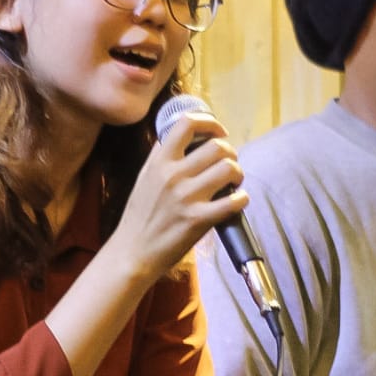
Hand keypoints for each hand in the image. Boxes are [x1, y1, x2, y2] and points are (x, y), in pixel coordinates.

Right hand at [110, 111, 248, 283]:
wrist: (133, 252)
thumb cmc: (140, 216)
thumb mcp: (145, 177)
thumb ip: (161, 155)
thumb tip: (179, 134)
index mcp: (159, 161)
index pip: (187, 124)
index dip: (210, 123)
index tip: (219, 132)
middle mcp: (173, 175)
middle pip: (217, 147)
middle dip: (231, 153)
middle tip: (229, 164)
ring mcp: (186, 197)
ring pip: (228, 168)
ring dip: (238, 173)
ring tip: (233, 182)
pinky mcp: (198, 220)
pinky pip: (233, 201)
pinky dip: (242, 198)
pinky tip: (238, 200)